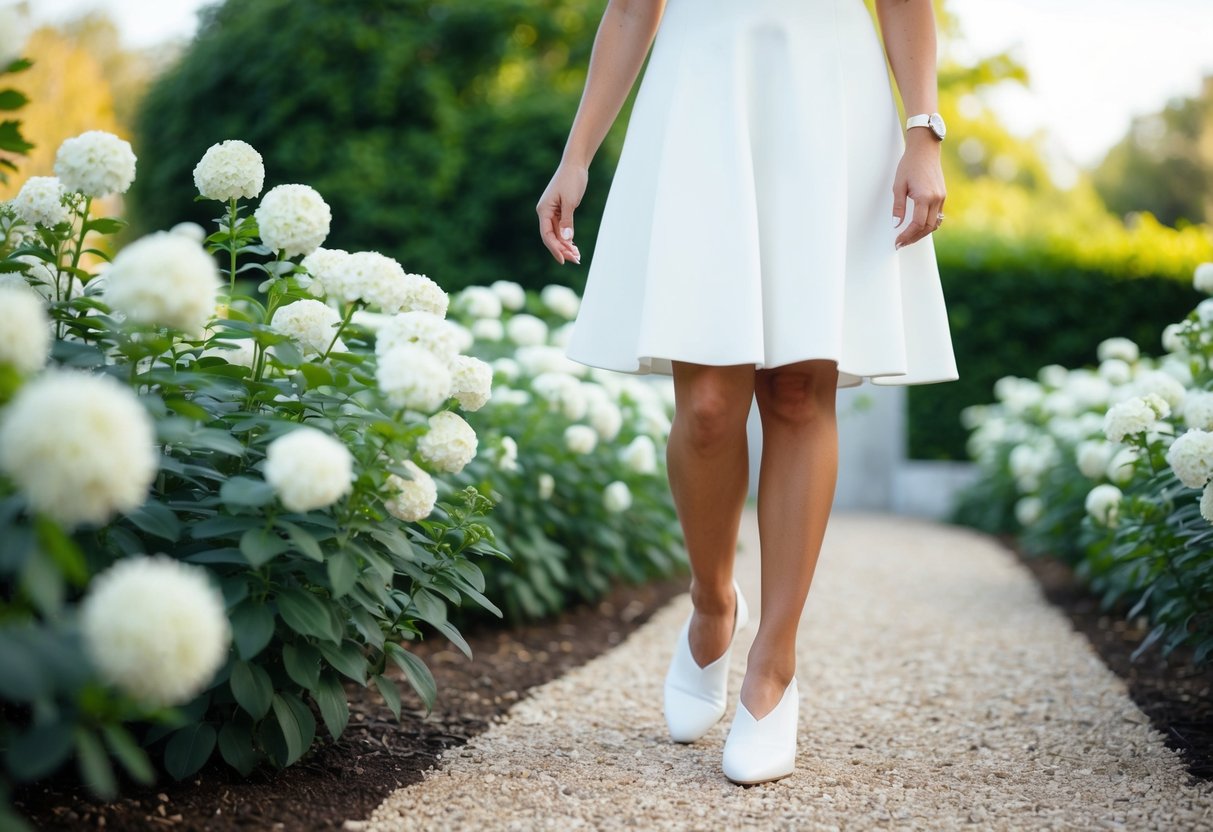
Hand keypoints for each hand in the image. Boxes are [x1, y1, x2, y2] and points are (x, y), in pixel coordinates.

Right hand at [537, 161, 587, 264]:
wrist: (575, 165)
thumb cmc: (571, 180)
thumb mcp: (570, 201)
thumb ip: (567, 221)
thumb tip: (566, 239)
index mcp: (544, 210)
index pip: (547, 235)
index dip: (555, 249)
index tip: (564, 260)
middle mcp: (545, 213)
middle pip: (552, 237)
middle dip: (563, 250)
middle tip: (576, 260)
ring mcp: (552, 212)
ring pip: (557, 234)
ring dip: (566, 246)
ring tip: (578, 256)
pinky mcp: (560, 211)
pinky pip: (562, 229)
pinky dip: (568, 238)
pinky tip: (574, 247)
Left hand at [892, 130, 945, 249]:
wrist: (925, 150)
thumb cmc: (909, 165)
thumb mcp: (898, 186)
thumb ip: (898, 207)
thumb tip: (896, 224)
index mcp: (925, 197)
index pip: (916, 224)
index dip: (906, 236)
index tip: (897, 242)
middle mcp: (936, 199)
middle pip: (927, 227)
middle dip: (913, 238)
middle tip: (901, 243)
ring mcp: (942, 198)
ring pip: (934, 224)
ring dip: (922, 233)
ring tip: (908, 238)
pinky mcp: (942, 196)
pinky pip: (937, 216)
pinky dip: (928, 224)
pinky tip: (919, 227)